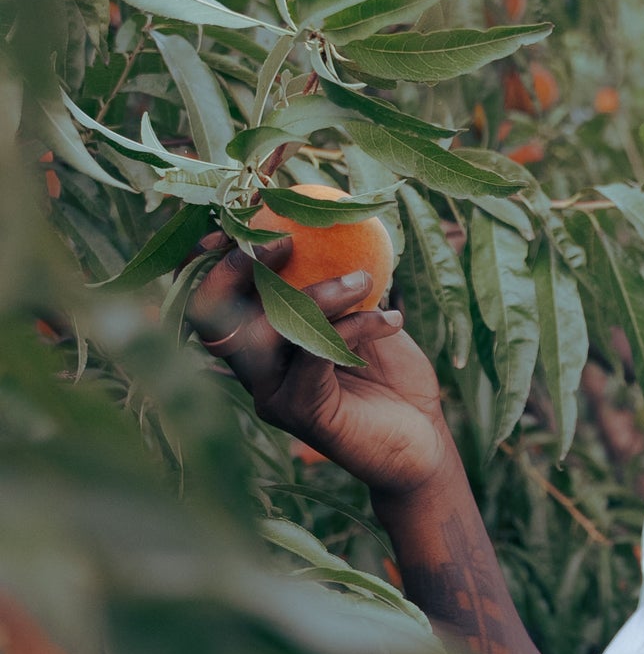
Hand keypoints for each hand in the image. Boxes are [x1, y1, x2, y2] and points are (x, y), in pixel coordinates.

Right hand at [186, 233, 455, 500]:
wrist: (424, 441)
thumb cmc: (392, 375)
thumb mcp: (362, 313)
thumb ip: (335, 275)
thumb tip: (329, 212)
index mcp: (258, 344)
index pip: (210, 300)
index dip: (212, 260)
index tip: (245, 221)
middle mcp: (254, 373)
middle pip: (213, 318)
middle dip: (238, 271)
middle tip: (285, 242)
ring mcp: (274, 396)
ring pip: (265, 334)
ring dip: (317, 296)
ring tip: (364, 281)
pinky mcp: (304, 414)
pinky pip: (313, 356)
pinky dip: (351, 327)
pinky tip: (390, 320)